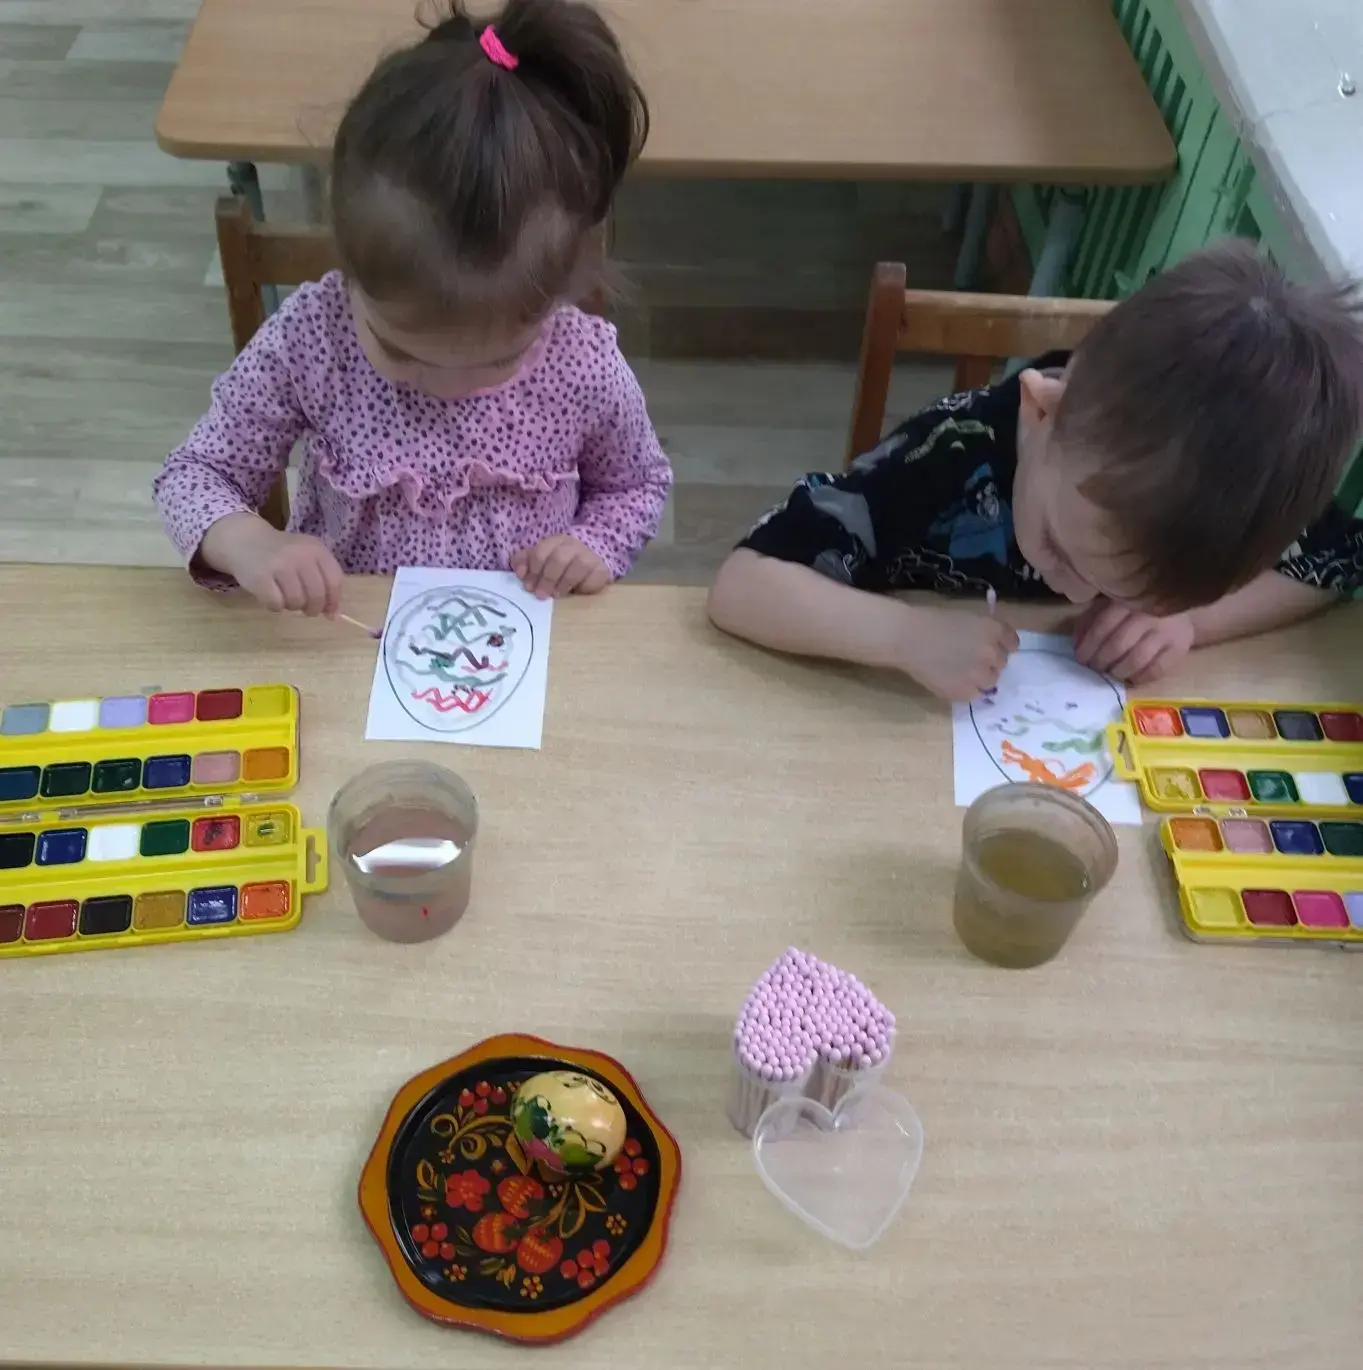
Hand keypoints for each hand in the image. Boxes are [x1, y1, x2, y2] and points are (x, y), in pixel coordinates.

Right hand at [202, 514, 343, 615]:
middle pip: (317, 595)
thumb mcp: (307, 559)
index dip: (334, 601)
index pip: (335, 581)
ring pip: (297, 602)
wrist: (246, 540)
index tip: (329, 611)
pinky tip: (272, 597)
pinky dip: (275, 606)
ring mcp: (279, 565)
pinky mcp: (260, 577)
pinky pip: (276, 604)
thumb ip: (324, 583)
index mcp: (316, 549)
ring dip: (293, 606)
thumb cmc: (283, 554)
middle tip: (306, 608)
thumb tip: (334, 616)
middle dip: (313, 608)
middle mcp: (300, 555)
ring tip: (286, 597)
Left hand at [510, 534, 610, 598]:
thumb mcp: (539, 562)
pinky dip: (584, 586)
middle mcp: (572, 546)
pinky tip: (577, 593)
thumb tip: (519, 571)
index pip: (540, 552)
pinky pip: (594, 576)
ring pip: (578, 566)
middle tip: (540, 594)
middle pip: (558, 558)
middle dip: (547, 578)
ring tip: (557, 595)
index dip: (533, 570)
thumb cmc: (559, 568)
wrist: (589, 567)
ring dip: (565, 583)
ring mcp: (589, 556)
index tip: (528, 586)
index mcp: (554, 542)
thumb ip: (524, 563)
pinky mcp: (601, 570)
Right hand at [897, 606, 1018, 701]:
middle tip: (968, 658)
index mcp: (993, 630)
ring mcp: (979, 675)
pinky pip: (975, 694)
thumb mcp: (966, 618)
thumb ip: (985, 631)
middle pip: (1002, 663)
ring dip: (980, 677)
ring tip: (959, 671)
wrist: (908, 638)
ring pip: (990, 681)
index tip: (990, 647)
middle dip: (989, 661)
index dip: (1001, 645)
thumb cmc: (932, 621)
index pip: (1012, 642)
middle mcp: (992, 653)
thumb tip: (993, 644)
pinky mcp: (965, 692)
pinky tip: (950, 679)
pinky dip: (966, 689)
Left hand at [1073, 599, 1193, 683]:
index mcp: (1127, 600)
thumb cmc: (1136, 605)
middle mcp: (1148, 615)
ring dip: (1119, 671)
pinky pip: (1157, 670)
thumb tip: (1077, 643)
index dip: (1088, 646)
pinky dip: (1141, 678)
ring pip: (1137, 659)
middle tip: (1095, 668)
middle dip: (1101, 661)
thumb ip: (1091, 620)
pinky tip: (1132, 678)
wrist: (1179, 601)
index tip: (1080, 658)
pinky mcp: (1180, 647)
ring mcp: (1166, 632)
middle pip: (1118, 645)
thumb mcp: (1110, 603)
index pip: (1103, 626)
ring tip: (1112, 673)